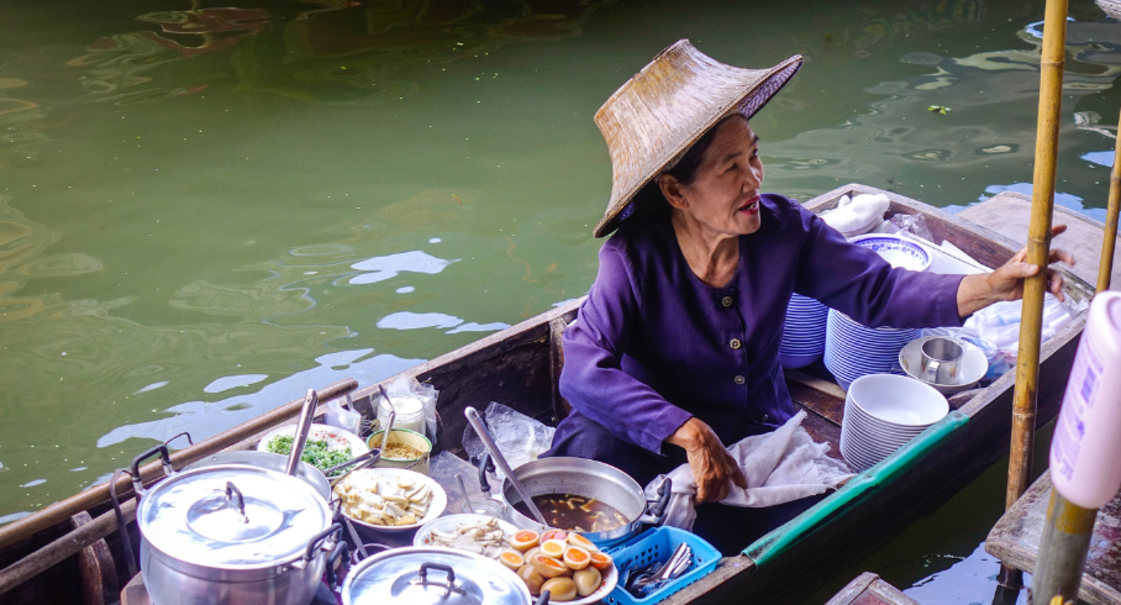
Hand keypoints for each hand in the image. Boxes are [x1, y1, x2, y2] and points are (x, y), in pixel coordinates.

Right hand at [666, 418, 746, 503]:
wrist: (700, 439)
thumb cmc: (709, 441)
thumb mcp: (723, 452)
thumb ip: (724, 462)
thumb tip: (719, 468)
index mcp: (733, 466)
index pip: (741, 482)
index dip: (739, 488)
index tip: (738, 492)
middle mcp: (726, 474)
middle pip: (725, 493)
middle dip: (717, 497)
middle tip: (711, 496)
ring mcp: (716, 478)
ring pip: (714, 496)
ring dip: (708, 499)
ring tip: (703, 498)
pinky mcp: (705, 481)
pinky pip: (704, 495)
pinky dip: (700, 499)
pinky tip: (697, 500)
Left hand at [957, 225, 1073, 316]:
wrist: (996, 291)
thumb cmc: (999, 277)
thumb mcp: (1007, 272)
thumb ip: (1021, 270)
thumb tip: (1037, 268)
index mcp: (1028, 254)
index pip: (1042, 242)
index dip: (1053, 232)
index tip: (1063, 227)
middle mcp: (1037, 262)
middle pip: (1055, 256)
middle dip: (1065, 257)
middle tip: (1072, 262)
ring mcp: (1040, 274)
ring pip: (1055, 274)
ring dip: (1059, 282)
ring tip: (1056, 289)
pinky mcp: (1040, 285)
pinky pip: (1053, 287)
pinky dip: (1058, 292)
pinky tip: (1060, 297)